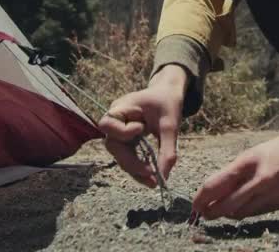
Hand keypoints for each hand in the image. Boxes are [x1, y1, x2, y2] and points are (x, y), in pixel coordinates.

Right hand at [97, 64, 186, 187]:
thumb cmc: (167, 103)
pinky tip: (152, 178)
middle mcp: (116, 121)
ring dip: (135, 170)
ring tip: (153, 182)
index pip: (108, 123)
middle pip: (113, 145)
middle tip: (151, 176)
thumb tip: (164, 176)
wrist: (168, 95)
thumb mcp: (170, 124)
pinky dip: (139, 168)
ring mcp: (120, 132)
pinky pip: (128, 157)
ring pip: (120, 156)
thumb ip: (167, 149)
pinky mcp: (127, 141)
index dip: (122, 131)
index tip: (141, 130)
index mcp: (121, 107)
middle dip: (130, 162)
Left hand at [192, 109, 278, 220]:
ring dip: (227, 214)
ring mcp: (271, 194)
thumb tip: (213, 189)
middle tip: (203, 214)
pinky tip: (240, 209)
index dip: (202, 197)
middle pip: (227, 205)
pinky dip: (246, 212)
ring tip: (218, 212)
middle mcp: (259, 181)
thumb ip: (234, 172)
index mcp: (249, 163)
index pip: (217, 184)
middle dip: (212, 211)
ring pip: (241, 213)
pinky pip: (257, 213)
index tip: (194, 204)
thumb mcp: (253, 155)